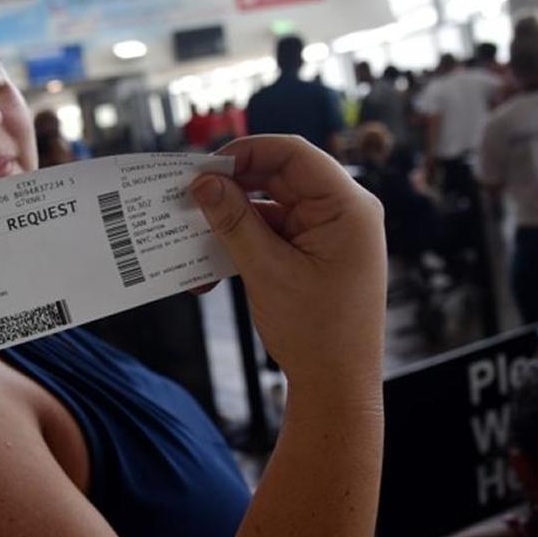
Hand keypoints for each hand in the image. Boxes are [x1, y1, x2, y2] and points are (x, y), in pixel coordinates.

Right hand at [190, 135, 385, 392]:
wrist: (337, 385)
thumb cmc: (316, 331)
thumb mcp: (268, 271)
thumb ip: (234, 221)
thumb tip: (203, 182)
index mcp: (347, 207)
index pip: (294, 154)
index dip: (247, 150)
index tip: (206, 165)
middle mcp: (341, 212)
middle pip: (279, 176)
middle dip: (232, 186)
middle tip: (189, 195)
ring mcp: (326, 232)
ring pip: (269, 204)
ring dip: (231, 219)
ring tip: (193, 233)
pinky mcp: (312, 251)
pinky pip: (270, 231)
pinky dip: (240, 242)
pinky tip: (209, 264)